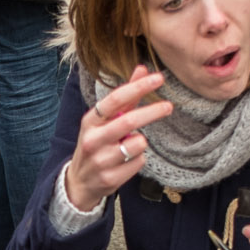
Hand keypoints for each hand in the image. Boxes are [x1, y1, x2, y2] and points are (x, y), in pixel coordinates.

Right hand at [64, 66, 172, 211]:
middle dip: (152, 112)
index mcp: (90, 120)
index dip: (138, 87)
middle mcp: (92, 139)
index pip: (115, 99)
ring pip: (138, 143)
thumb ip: (125, 96)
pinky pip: (139, 162)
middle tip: (168, 106)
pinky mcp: (110, 178)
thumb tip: (142, 68)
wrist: (80, 181)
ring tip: (130, 145)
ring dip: (141, 142)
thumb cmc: (97, 143)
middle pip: (129, 121)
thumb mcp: (104, 120)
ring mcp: (100, 160)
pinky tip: (126, 162)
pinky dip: (139, 159)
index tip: (158, 78)